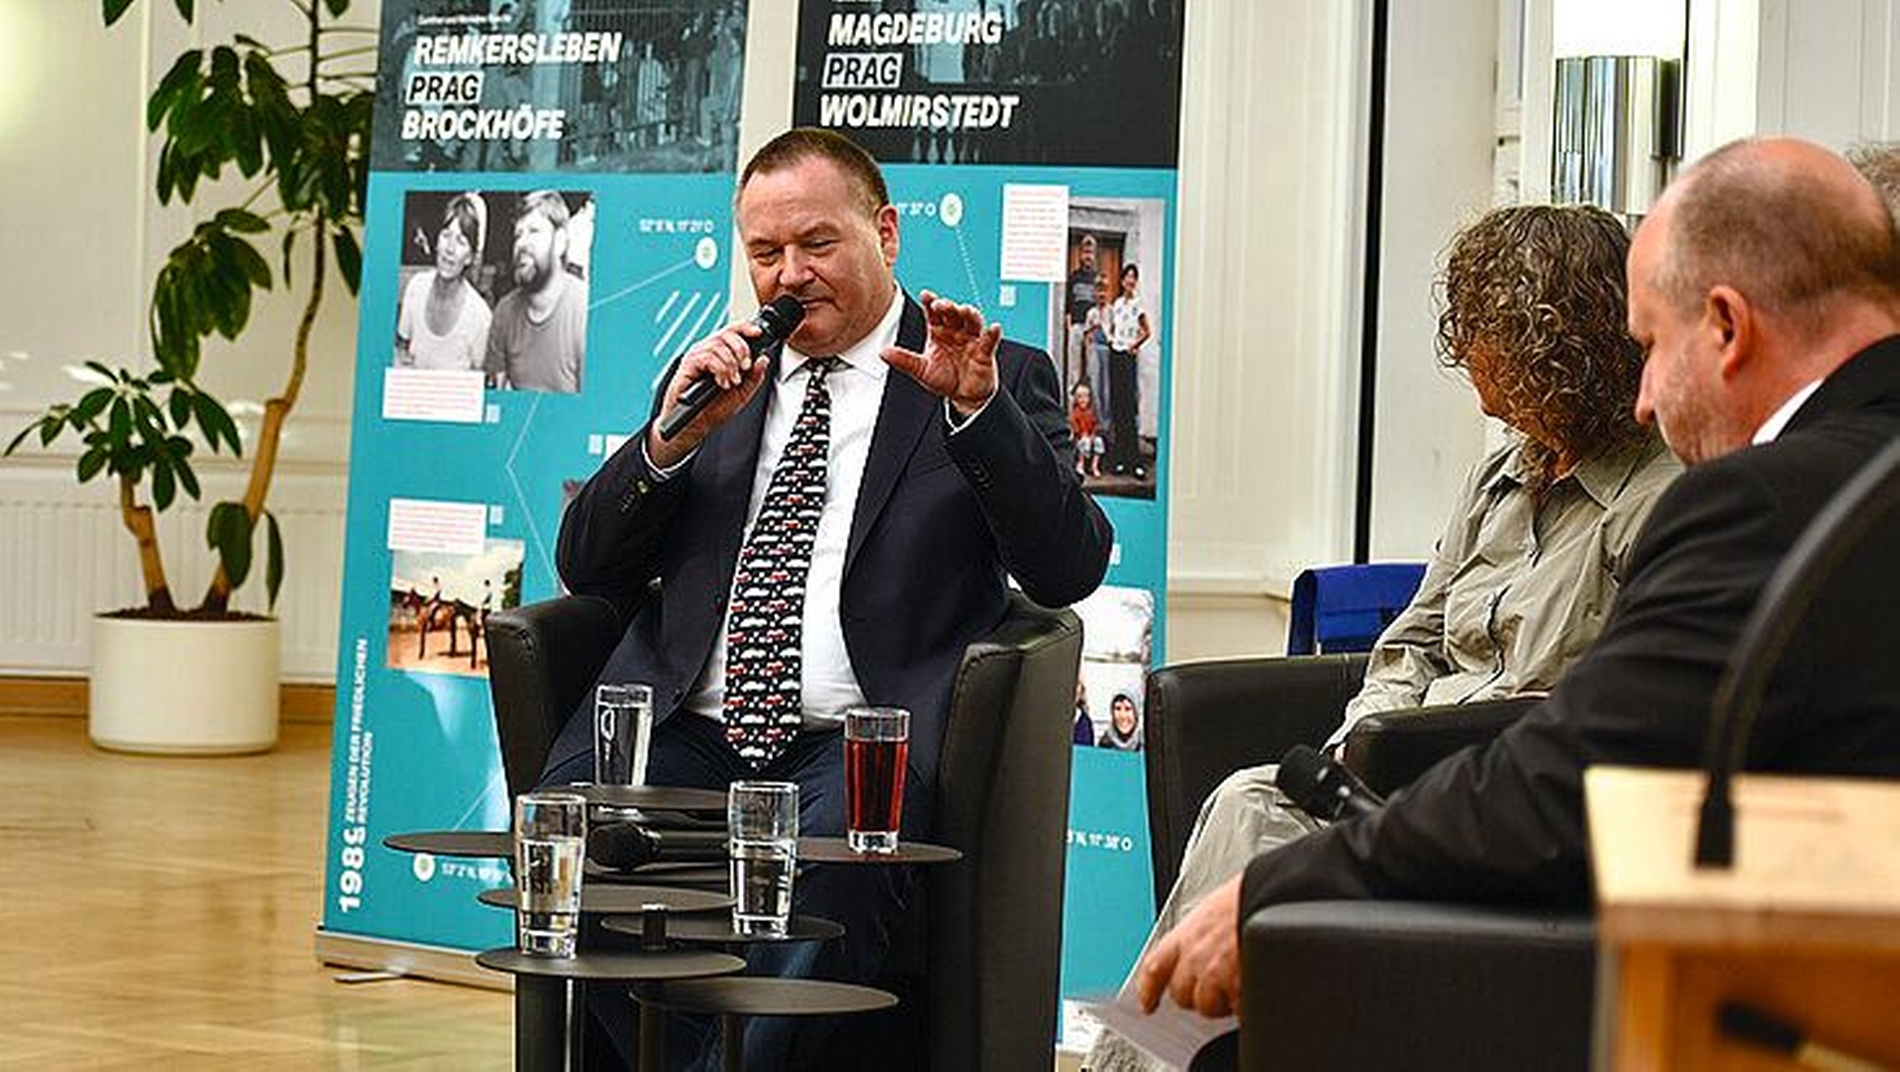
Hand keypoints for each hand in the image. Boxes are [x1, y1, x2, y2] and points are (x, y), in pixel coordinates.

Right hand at [647, 319, 771, 467]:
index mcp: (720, 353)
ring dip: (730, 365)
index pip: (733, 331)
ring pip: (718, 345)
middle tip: (745, 367)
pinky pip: (708, 357)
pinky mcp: (688, 364)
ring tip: (732, 381)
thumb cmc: (714, 408)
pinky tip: (721, 382)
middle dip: (741, 349)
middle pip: (726, 333)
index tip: (758, 333)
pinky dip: (720, 370)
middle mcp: (707, 351)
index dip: (745, 328)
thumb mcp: (742, 393)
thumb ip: (754, 377)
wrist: (696, 424)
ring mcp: (696, 356)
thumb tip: (763, 359)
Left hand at [881, 290, 999, 416]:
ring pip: (972, 321)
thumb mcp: (921, 370)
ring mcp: (971, 339)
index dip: (930, 303)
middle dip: (948, 307)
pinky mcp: (984, 351)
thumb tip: (882, 352)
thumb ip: (904, 360)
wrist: (964, 397)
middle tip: (942, 305)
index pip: (933, 313)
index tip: (926, 295)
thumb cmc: (944, 379)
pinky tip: (993, 328)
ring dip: (969, 314)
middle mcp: (955, 331)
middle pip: (953, 313)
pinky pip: (989, 340)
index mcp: (938, 332)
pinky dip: (992, 334)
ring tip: (964, 310)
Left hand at [1135, 873, 1243, 1019]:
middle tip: (1215, 985)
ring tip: (1239, 983)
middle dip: (1197, 994)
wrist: (1277, 895)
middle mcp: (1195, 956)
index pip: (1155, 969)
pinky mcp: (1239, 988)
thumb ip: (1200, 936)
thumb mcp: (1213, 910)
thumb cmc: (1251, 896)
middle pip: (1181, 995)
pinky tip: (1252, 988)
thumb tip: (1199, 952)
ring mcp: (1215, 974)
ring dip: (1222, 1001)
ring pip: (1208, 1007)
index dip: (1148, 990)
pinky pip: (1237, 1010)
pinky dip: (1245, 1005)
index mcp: (1186, 934)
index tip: (1147, 1003)